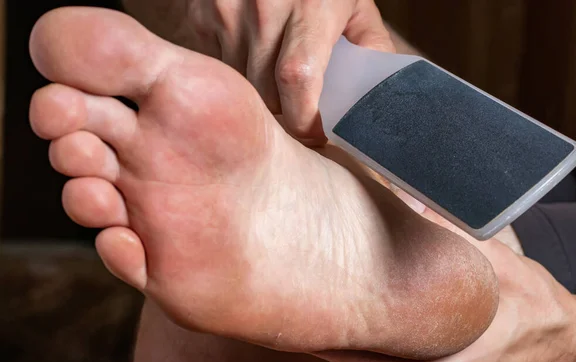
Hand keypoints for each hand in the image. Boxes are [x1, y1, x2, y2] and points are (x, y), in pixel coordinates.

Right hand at [180, 0, 393, 144]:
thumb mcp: (355, 4)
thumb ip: (370, 47)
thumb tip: (372, 98)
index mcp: (311, 7)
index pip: (298, 80)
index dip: (304, 119)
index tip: (315, 133)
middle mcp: (263, 9)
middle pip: (268, 93)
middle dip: (285, 112)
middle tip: (300, 108)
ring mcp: (226, 11)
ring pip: (242, 87)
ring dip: (260, 94)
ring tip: (277, 75)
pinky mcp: (202, 15)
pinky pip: (220, 67)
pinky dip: (238, 72)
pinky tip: (252, 51)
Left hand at [317, 209, 575, 361]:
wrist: (565, 342)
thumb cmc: (532, 307)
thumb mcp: (492, 261)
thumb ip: (447, 231)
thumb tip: (408, 199)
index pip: (363, 356)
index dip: (329, 335)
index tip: (300, 314)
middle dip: (333, 337)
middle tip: (303, 307)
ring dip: (352, 345)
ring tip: (326, 314)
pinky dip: (376, 353)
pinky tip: (365, 330)